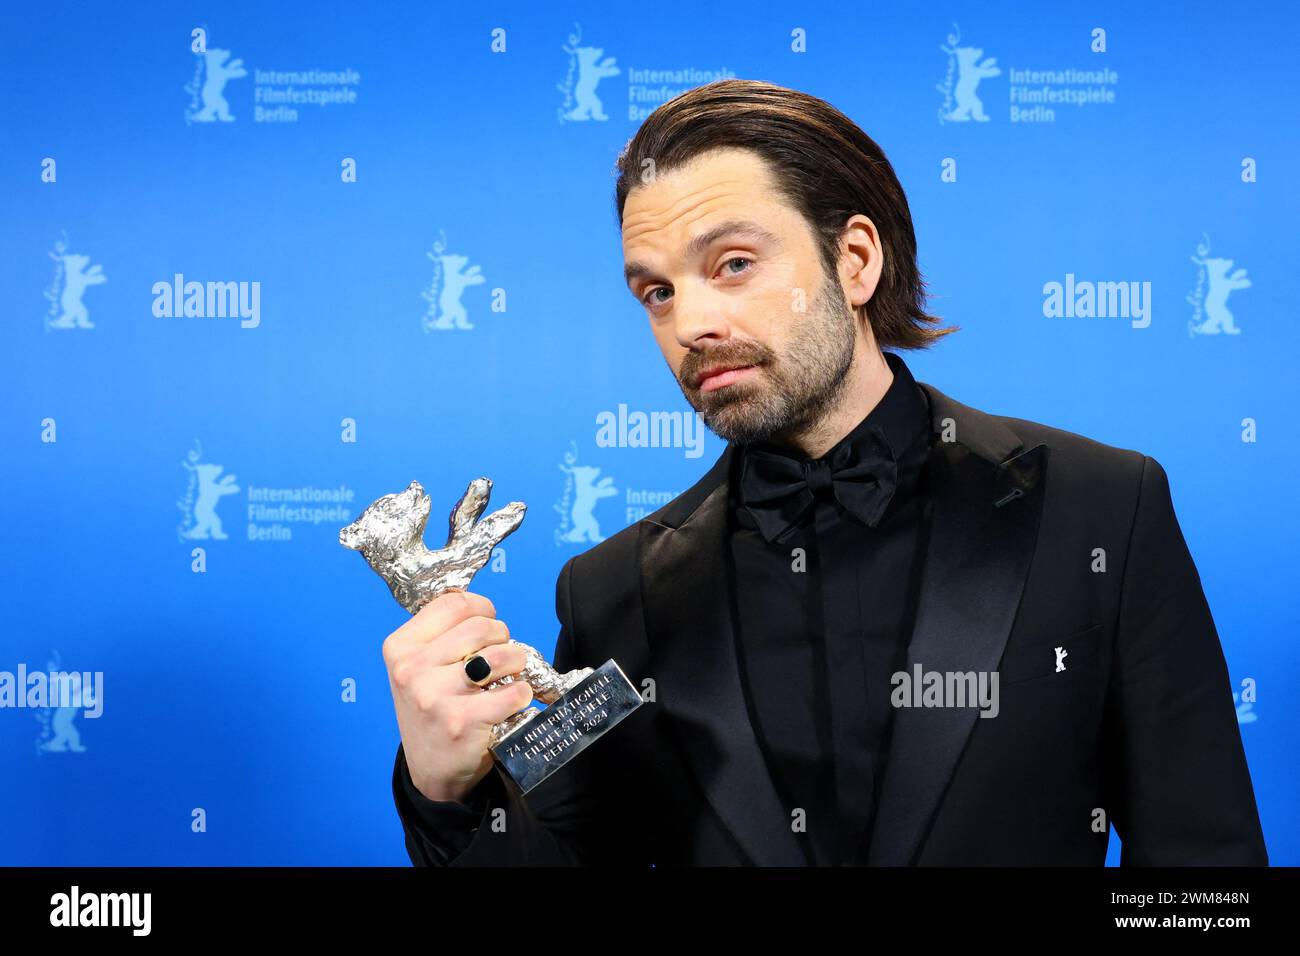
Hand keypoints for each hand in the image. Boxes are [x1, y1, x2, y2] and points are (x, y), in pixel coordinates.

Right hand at [384, 589, 533, 803]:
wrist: (433, 772)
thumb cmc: (434, 710)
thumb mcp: (420, 668)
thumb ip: (443, 635)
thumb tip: (482, 606)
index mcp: (400, 648)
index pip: (453, 603)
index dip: (482, 608)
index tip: (487, 621)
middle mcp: (412, 669)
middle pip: (481, 627)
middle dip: (502, 637)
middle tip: (500, 657)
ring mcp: (435, 696)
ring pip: (501, 655)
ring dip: (517, 662)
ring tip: (509, 676)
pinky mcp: (461, 722)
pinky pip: (514, 692)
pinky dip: (522, 694)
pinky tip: (512, 702)